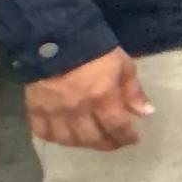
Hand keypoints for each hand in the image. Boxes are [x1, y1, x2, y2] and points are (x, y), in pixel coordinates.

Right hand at [25, 48, 151, 149]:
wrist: (56, 37)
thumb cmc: (96, 50)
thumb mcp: (123, 66)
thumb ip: (133, 92)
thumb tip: (146, 113)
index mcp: (102, 98)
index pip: (117, 128)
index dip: (127, 137)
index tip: (133, 138)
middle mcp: (78, 109)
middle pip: (93, 139)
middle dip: (108, 144)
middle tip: (115, 142)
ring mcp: (55, 111)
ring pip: (69, 140)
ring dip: (83, 144)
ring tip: (92, 138)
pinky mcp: (35, 108)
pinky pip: (44, 133)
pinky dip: (55, 138)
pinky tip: (65, 135)